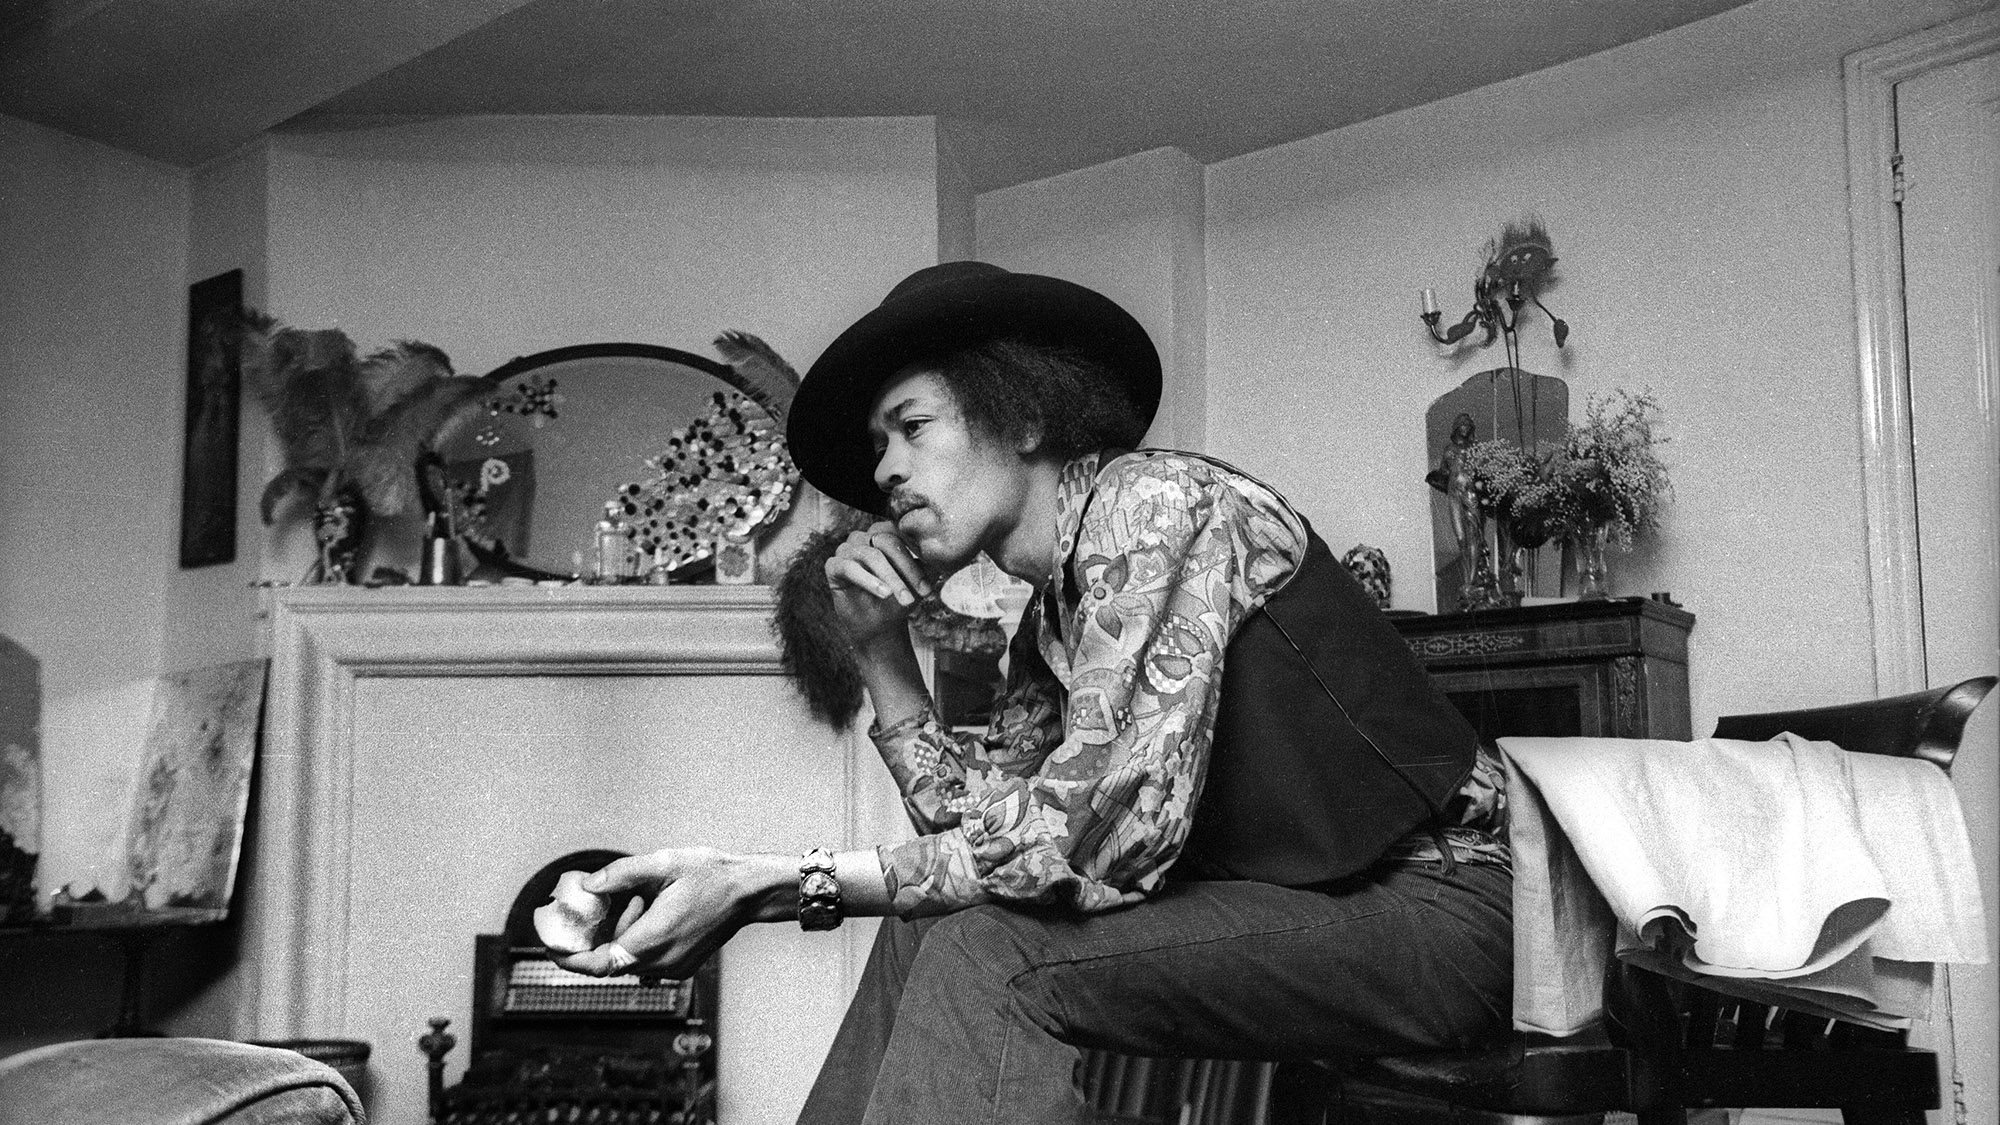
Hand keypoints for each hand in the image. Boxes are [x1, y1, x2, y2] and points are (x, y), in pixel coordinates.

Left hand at [549, 847, 792, 978]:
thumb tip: (586, 886)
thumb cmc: (710, 876)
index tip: (551, 947)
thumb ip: (620, 875)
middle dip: (599, 935)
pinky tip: (653, 912)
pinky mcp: (680, 967)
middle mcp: (662, 962)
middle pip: (610, 961)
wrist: (748, 893)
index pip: (600, 963)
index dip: (570, 960)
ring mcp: (672, 968)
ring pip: (627, 960)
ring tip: (644, 901)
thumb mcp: (663, 864)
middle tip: (602, 905)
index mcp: (654, 939)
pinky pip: (644, 960)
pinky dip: (636, 940)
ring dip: (621, 935)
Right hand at [825, 521, 933, 647]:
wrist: (879, 626)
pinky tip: (883, 594)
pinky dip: (869, 581)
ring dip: (891, 578)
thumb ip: (931, 565)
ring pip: (871, 556)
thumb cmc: (899, 599)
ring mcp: (846, 549)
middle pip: (887, 542)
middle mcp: (863, 537)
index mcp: (883, 533)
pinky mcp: (832, 566)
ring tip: (904, 598)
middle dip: (907, 569)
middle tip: (922, 593)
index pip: (902, 533)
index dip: (918, 554)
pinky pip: (849, 568)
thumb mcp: (919, 582)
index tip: (933, 578)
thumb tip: (949, 555)